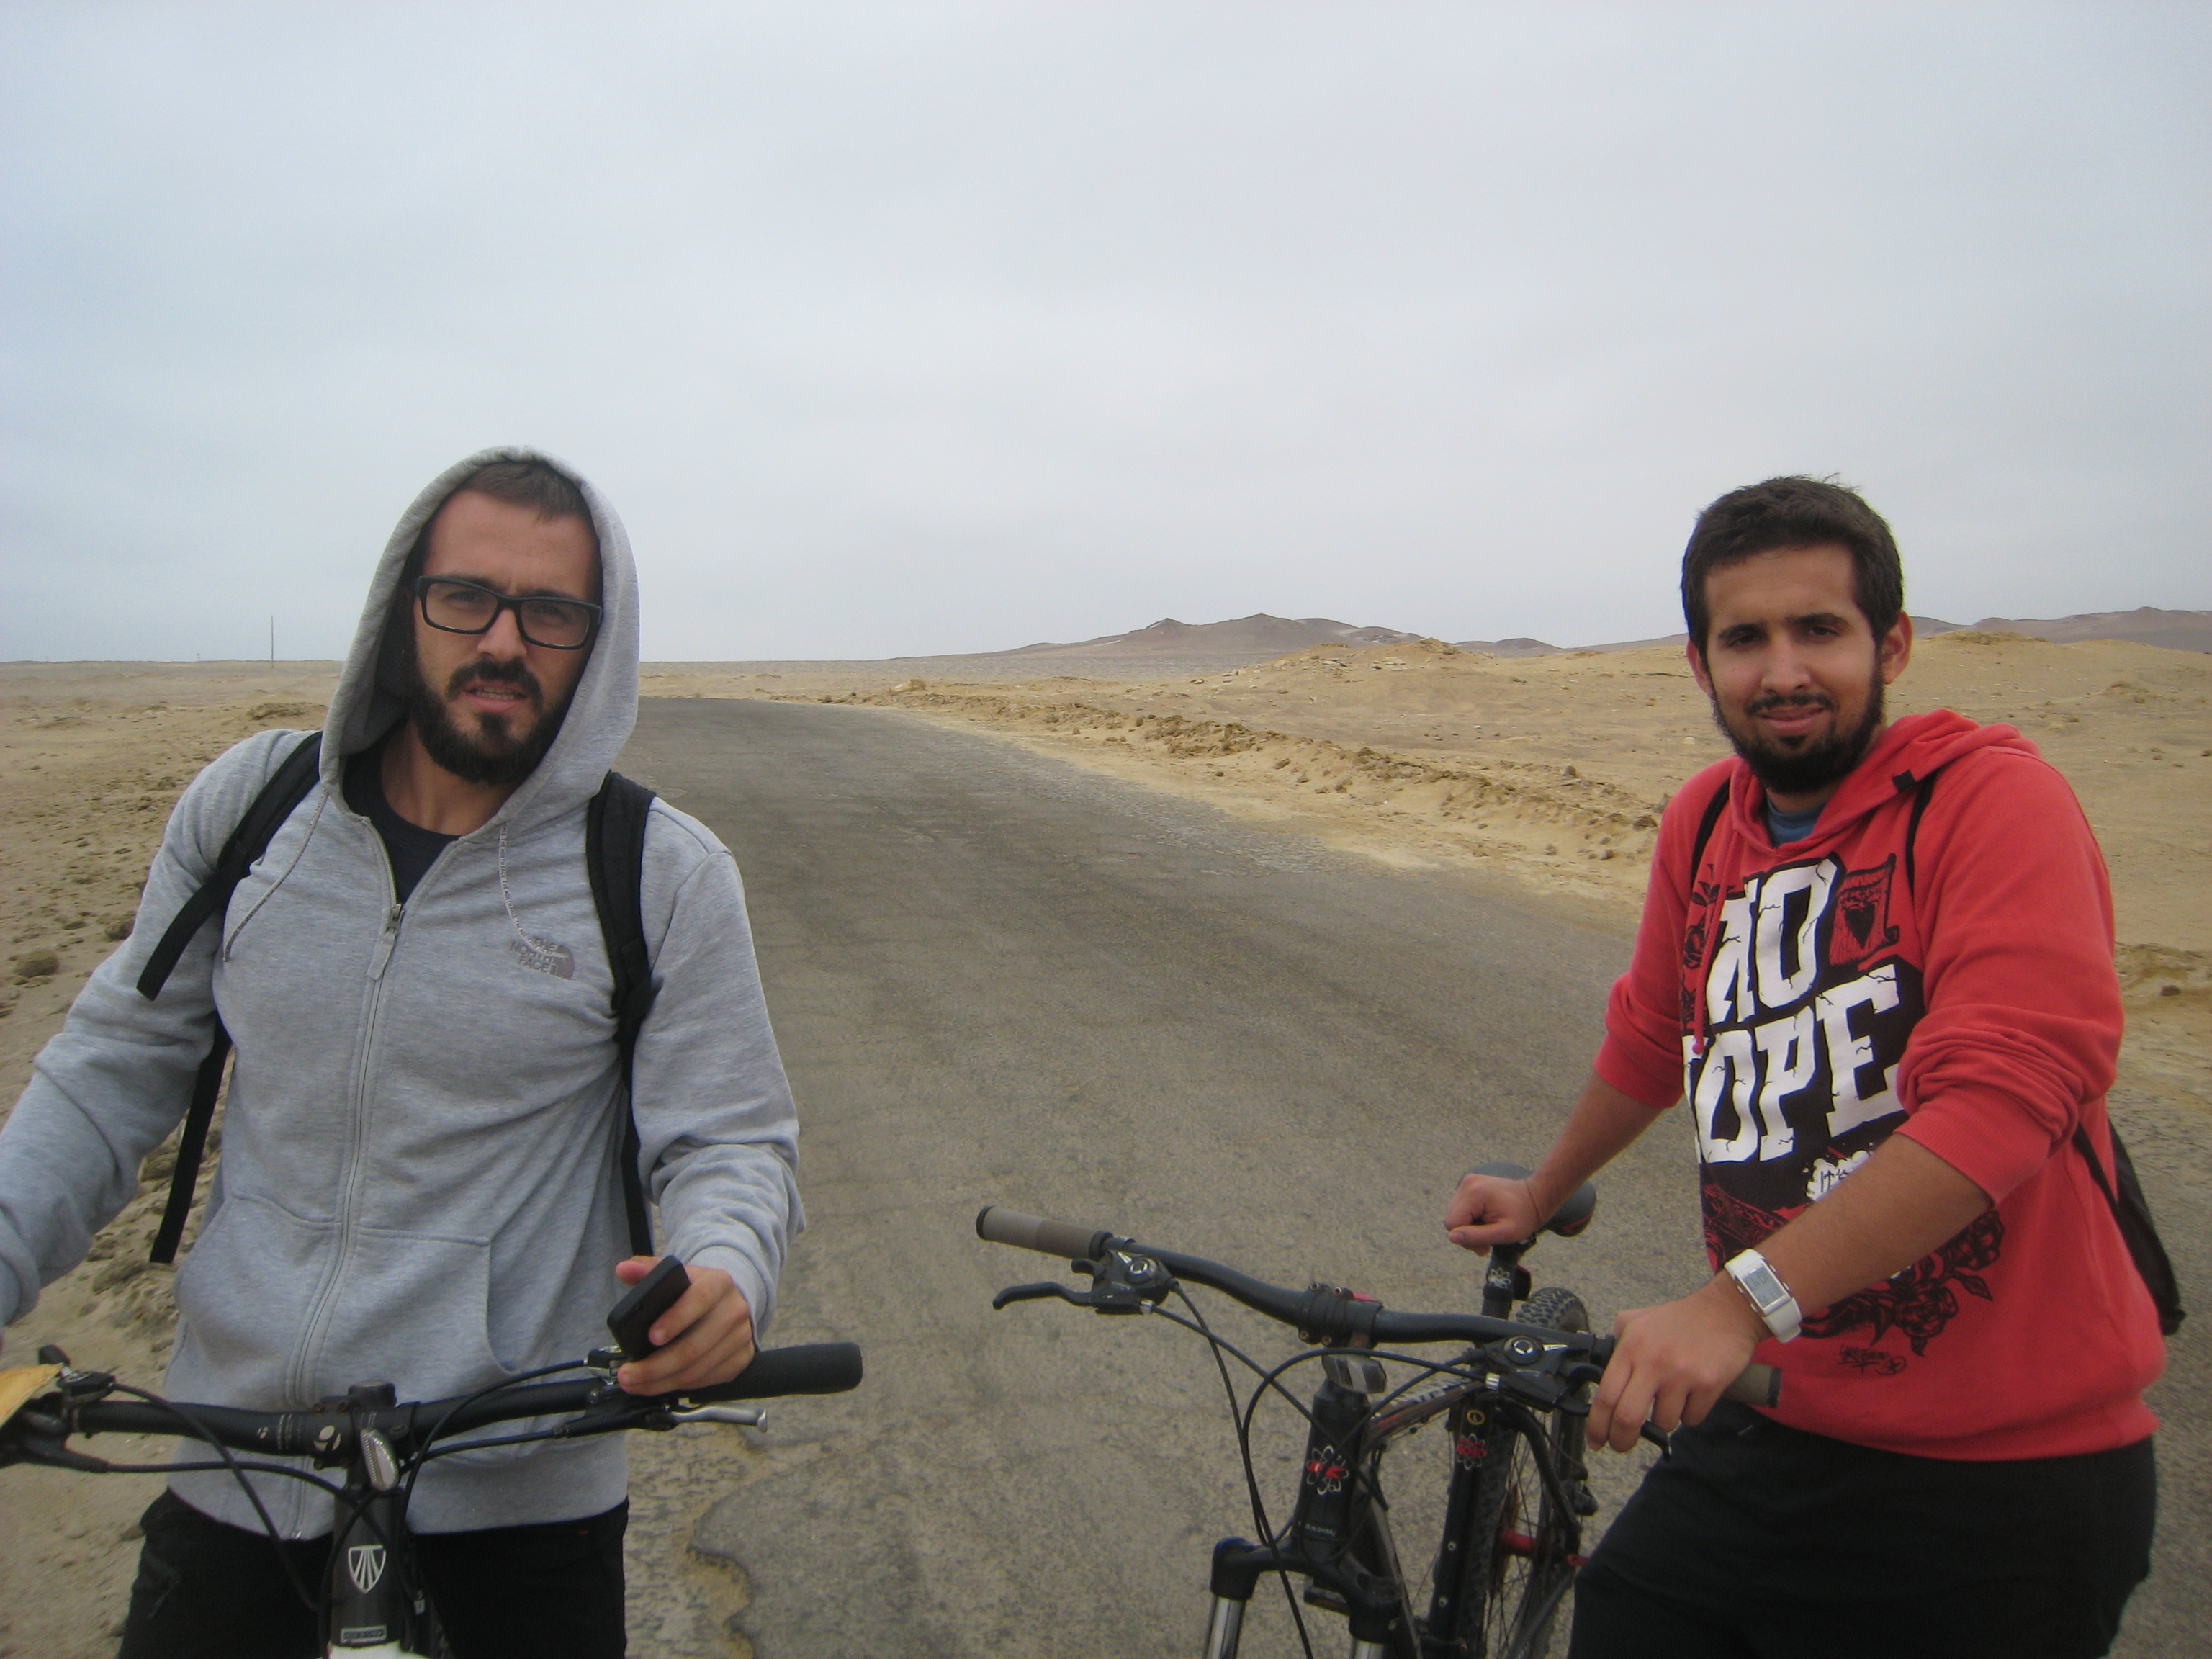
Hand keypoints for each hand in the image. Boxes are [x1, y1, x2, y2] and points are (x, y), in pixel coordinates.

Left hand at [612, 1256, 755, 1395]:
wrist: (729, 1302)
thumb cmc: (697, 1290)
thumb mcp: (676, 1275)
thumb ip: (648, 1270)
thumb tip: (624, 1268)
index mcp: (719, 1283)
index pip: (701, 1299)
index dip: (676, 1319)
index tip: (651, 1337)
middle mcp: (735, 1310)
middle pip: (694, 1347)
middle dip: (655, 1366)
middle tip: (628, 1374)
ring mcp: (740, 1338)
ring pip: (697, 1370)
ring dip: (661, 1382)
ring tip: (635, 1383)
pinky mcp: (740, 1360)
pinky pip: (706, 1381)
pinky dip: (677, 1386)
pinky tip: (658, 1384)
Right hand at [1444, 1172, 1544, 1254]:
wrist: (1534, 1197)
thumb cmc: (1523, 1216)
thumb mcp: (1504, 1233)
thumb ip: (1476, 1236)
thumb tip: (1452, 1237)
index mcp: (1474, 1194)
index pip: (1452, 1223)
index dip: (1465, 1238)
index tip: (1484, 1245)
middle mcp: (1467, 1184)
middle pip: (1451, 1218)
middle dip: (1467, 1233)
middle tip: (1488, 1239)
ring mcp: (1467, 1182)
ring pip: (1455, 1214)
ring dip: (1468, 1226)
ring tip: (1488, 1227)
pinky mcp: (1469, 1184)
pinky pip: (1460, 1208)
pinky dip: (1470, 1217)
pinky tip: (1485, 1218)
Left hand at [1585, 1275, 1764, 1452]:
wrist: (1725, 1310)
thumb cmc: (1679, 1318)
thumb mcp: (1636, 1320)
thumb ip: (1617, 1343)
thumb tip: (1601, 1371)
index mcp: (1631, 1347)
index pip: (1606, 1395)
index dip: (1597, 1425)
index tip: (1596, 1441)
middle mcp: (1653, 1362)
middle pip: (1628, 1418)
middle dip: (1621, 1440)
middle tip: (1621, 1445)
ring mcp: (1682, 1375)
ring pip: (1664, 1422)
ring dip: (1663, 1420)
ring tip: (1670, 1400)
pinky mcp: (1709, 1385)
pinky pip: (1692, 1419)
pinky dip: (1690, 1415)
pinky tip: (1692, 1396)